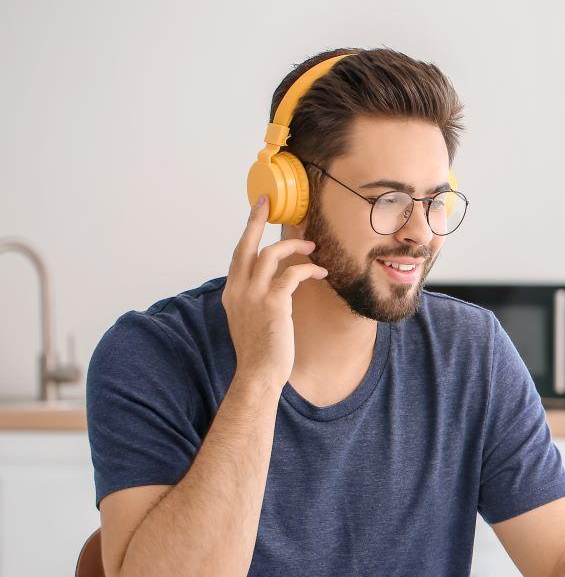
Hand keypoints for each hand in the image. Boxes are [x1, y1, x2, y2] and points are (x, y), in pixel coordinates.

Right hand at [222, 196, 327, 392]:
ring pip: (270, 253)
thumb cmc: (260, 351)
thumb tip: (272, 287)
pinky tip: (321, 272)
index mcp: (231, 293)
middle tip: (268, 202)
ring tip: (312, 246)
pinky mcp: (273, 303)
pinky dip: (308, 269)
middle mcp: (238, 290)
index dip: (248, 231)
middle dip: (256, 219)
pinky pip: (292, 274)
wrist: (258, 374)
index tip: (257, 212)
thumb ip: (255, 300)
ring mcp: (253, 295)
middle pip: (246, 244)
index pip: (238, 254)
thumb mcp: (250, 320)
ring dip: (294, 246)